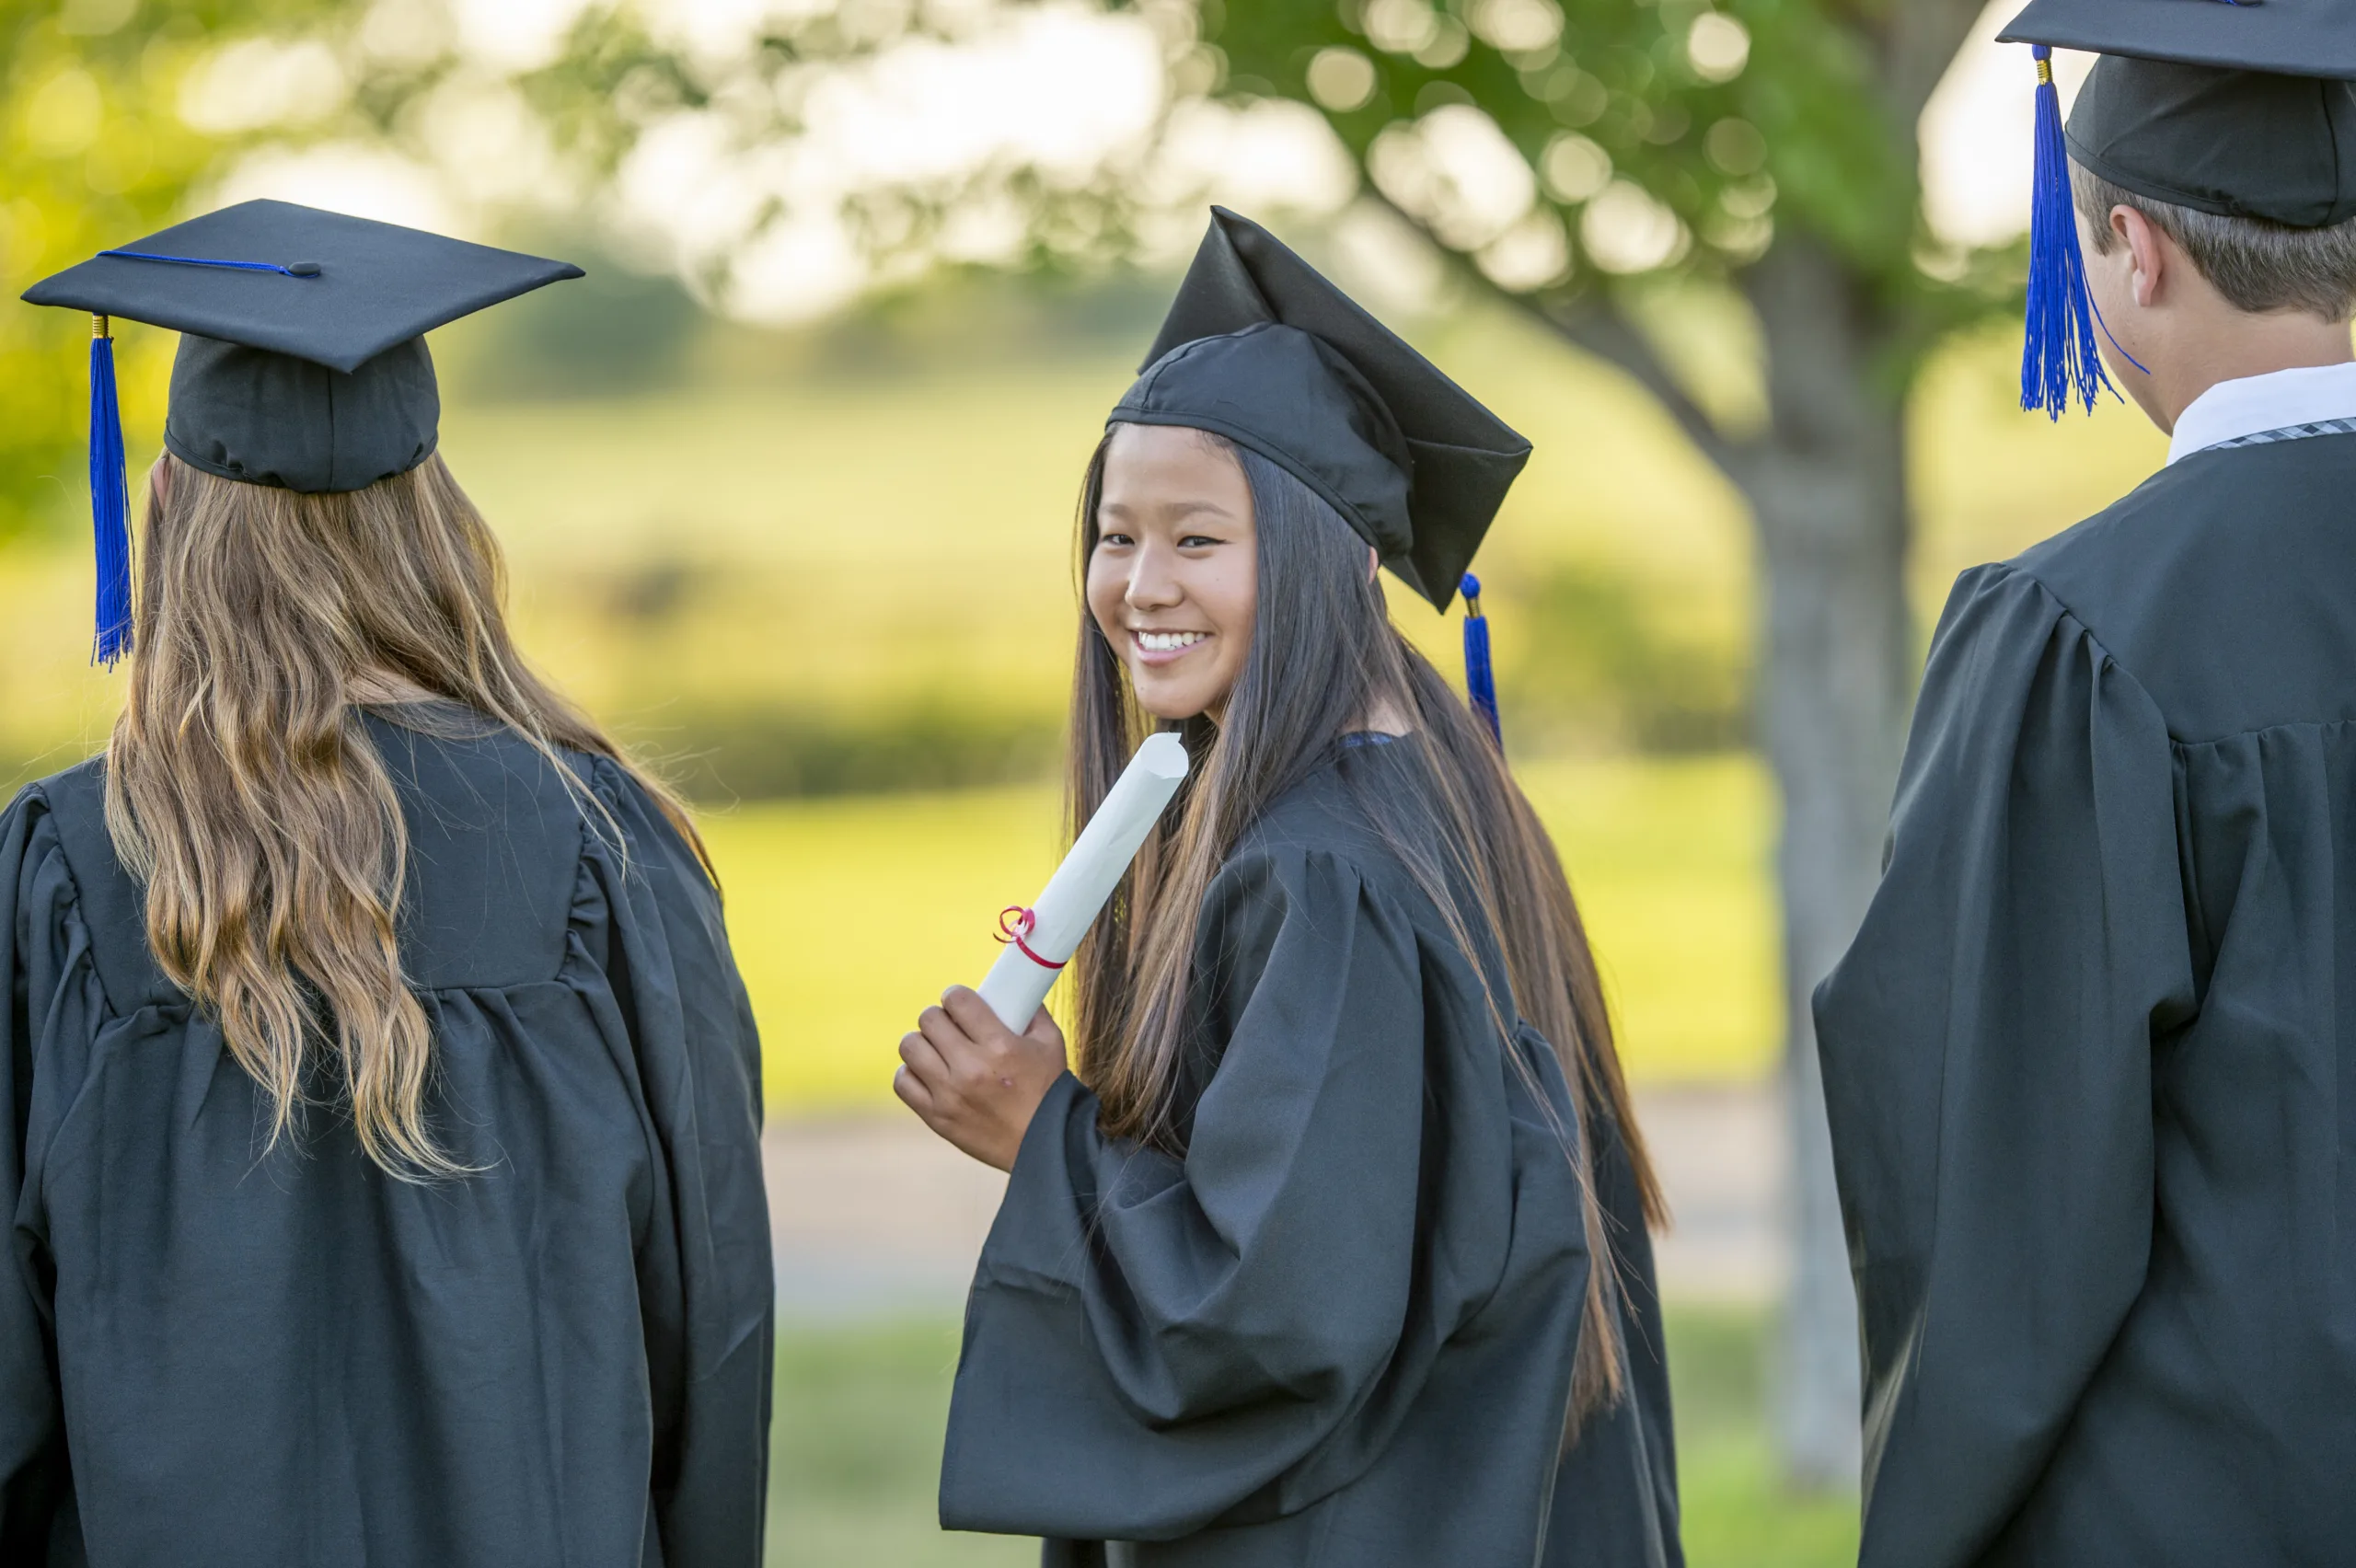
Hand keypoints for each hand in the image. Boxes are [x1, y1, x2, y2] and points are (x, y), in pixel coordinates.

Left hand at [893, 987, 1068, 1171]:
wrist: (1046, 1145)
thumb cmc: (1050, 1091)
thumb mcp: (1051, 1042)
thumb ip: (1031, 1011)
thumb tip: (1013, 988)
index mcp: (999, 1046)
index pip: (957, 1000)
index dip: (956, 996)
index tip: (961, 1003)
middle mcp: (970, 1069)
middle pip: (929, 1020)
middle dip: (941, 1018)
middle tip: (952, 1027)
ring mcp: (949, 1095)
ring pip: (910, 1047)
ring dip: (923, 1043)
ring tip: (938, 1050)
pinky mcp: (937, 1117)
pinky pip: (903, 1082)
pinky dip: (911, 1072)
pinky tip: (929, 1072)